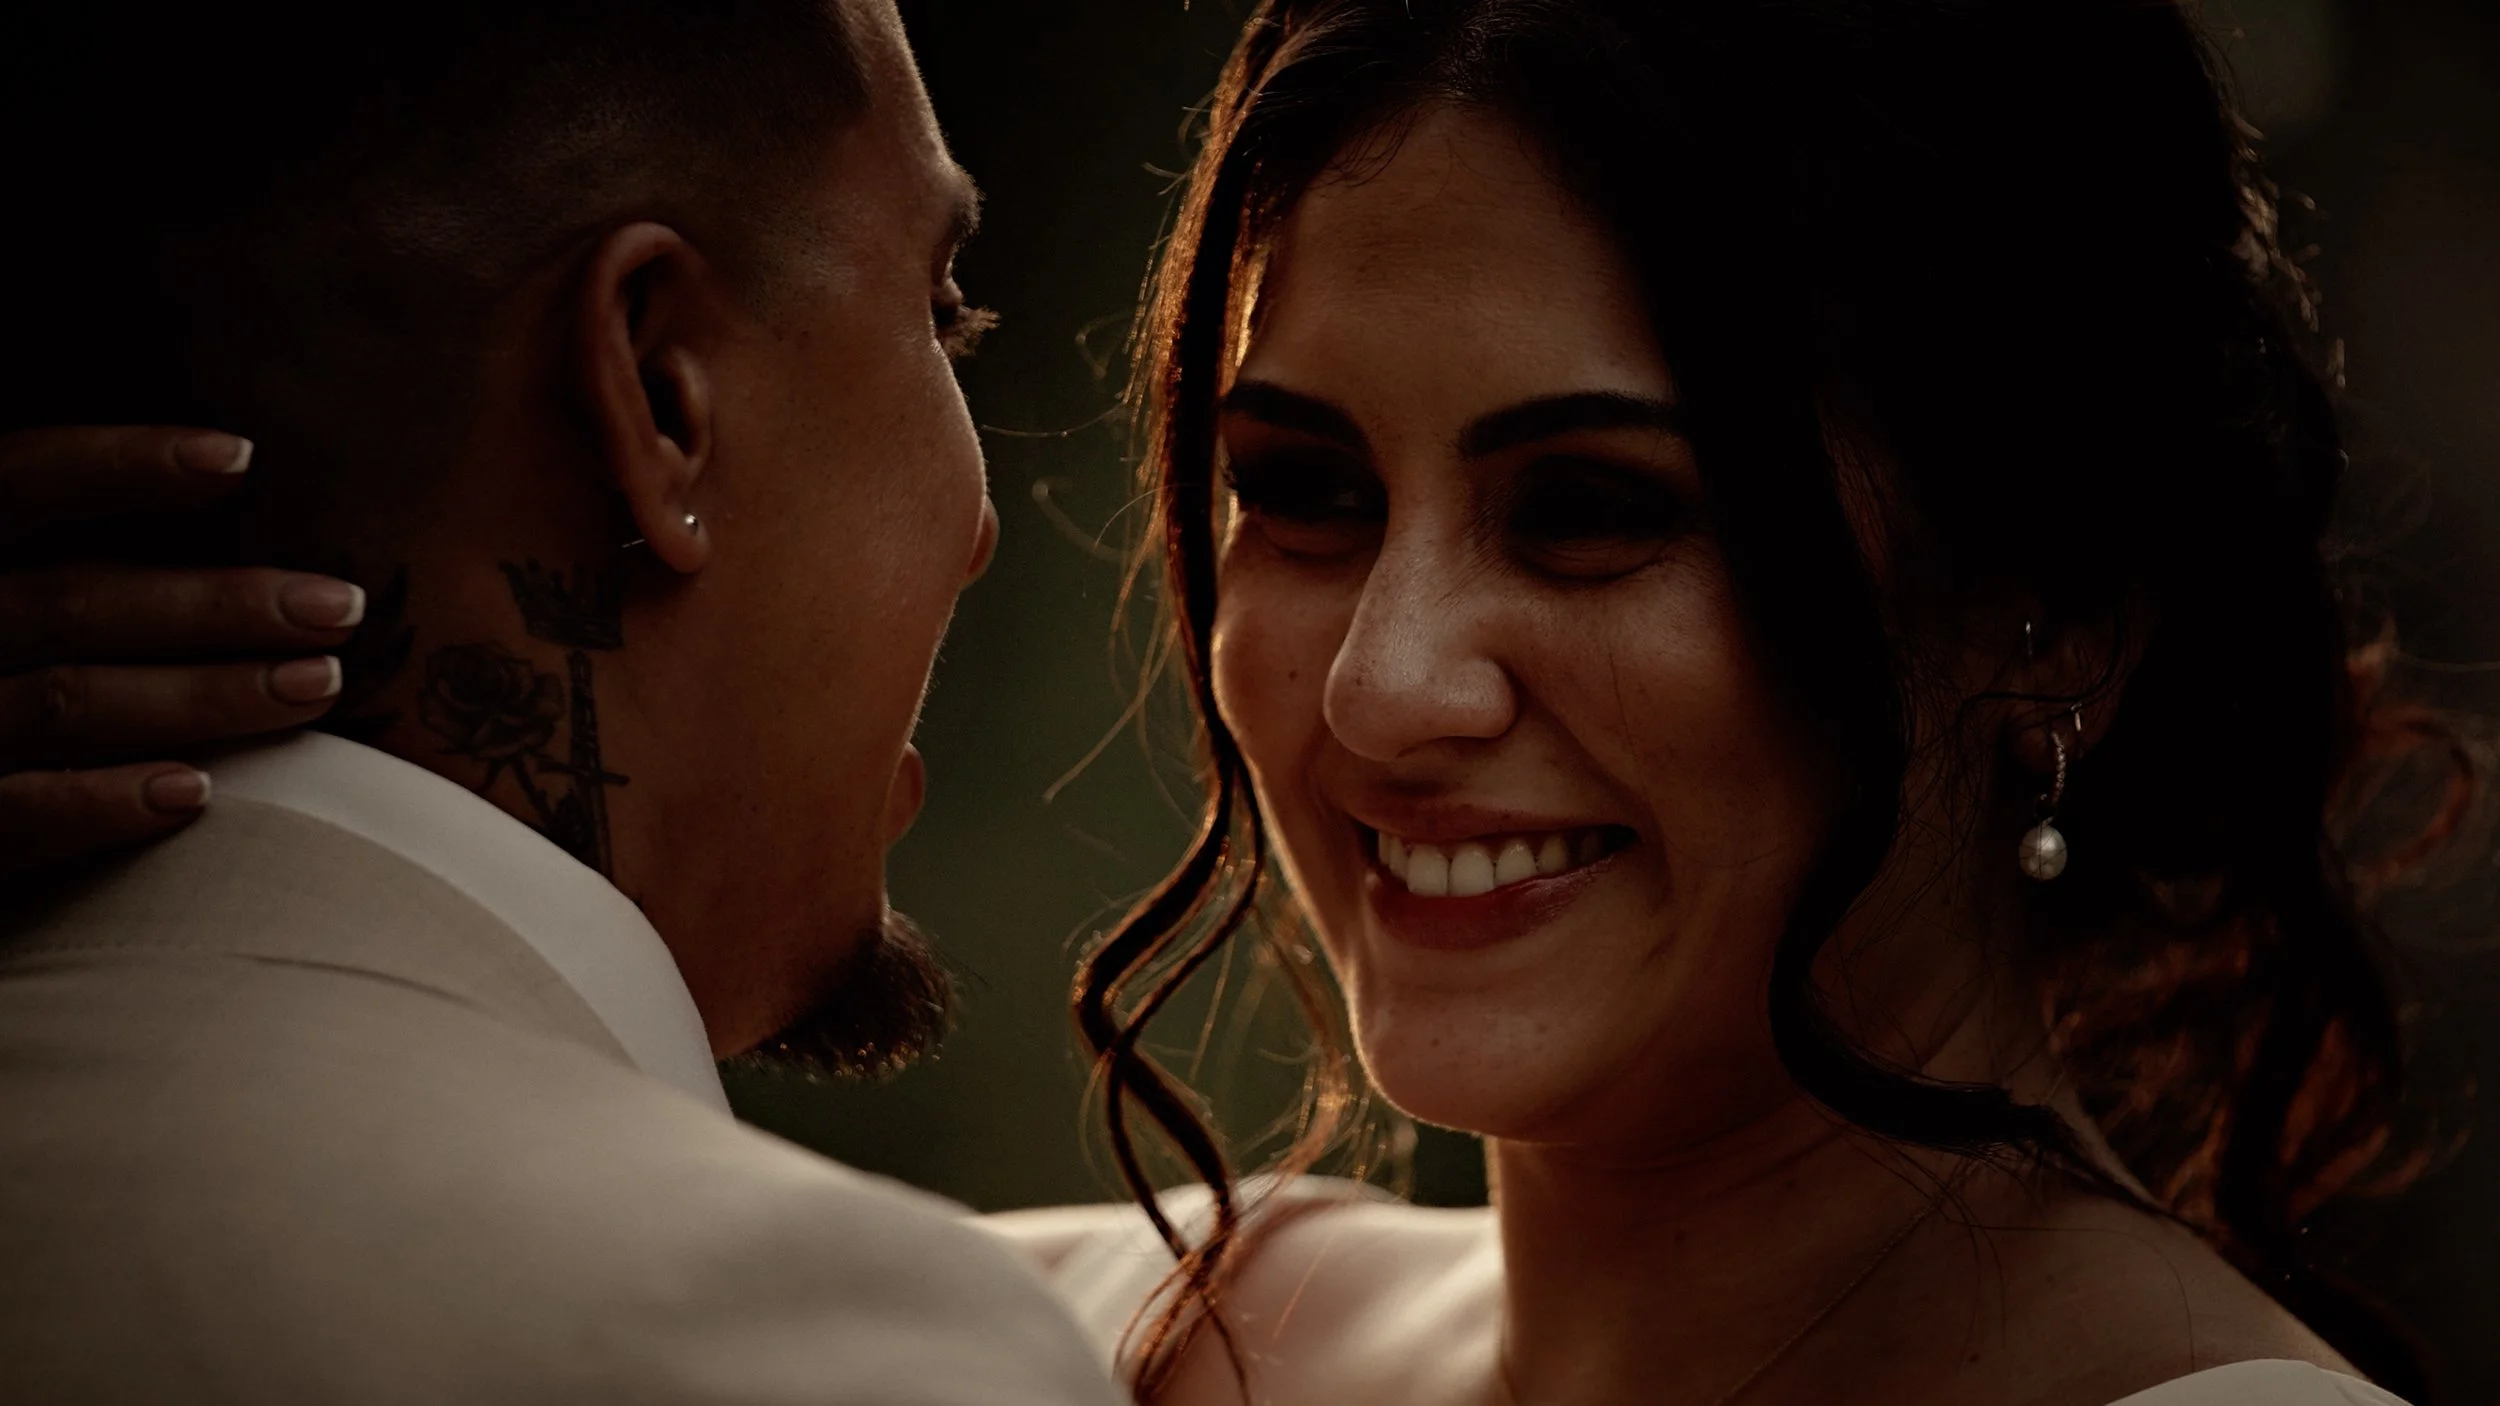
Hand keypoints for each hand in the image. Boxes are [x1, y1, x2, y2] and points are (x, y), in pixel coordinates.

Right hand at [0, 426, 362, 875]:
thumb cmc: (4, 704)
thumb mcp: (24, 623)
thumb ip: (85, 586)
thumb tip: (243, 496)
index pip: (14, 482)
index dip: (119, 465)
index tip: (245, 458)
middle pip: (70, 603)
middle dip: (216, 605)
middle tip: (344, 609)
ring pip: (63, 702)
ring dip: (200, 695)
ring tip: (320, 687)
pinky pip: (12, 815)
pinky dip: (102, 802)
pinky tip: (198, 793)